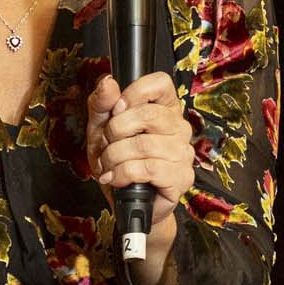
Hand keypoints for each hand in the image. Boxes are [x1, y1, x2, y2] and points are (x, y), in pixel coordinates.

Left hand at [84, 72, 191, 275]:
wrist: (123, 202)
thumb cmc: (117, 163)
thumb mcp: (100, 130)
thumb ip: (102, 105)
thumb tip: (108, 82)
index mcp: (164, 109)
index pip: (161, 83)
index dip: (135, 92)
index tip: (117, 109)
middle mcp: (179, 128)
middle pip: (149, 115)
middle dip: (116, 131)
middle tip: (107, 145)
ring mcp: (183, 153)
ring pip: (143, 145)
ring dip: (115, 157)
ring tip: (108, 166)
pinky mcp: (180, 178)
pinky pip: (147, 168)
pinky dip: (123, 174)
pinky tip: (116, 179)